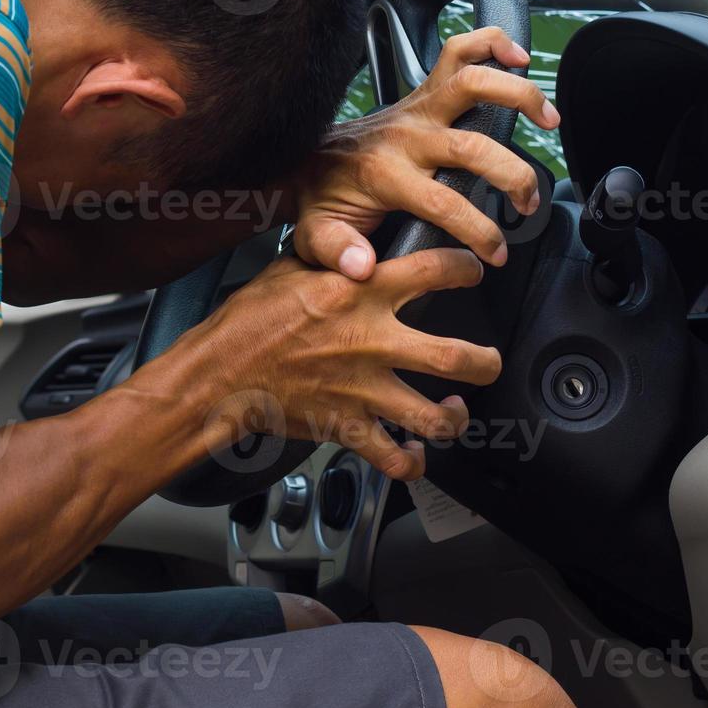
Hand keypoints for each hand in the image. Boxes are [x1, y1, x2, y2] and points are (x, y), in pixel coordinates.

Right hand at [185, 248, 497, 479]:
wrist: (218, 373)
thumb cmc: (248, 320)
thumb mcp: (292, 268)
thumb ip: (334, 258)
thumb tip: (357, 244)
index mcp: (361, 292)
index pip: (436, 271)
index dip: (465, 268)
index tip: (472, 271)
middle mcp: (371, 341)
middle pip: (455, 357)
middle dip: (485, 361)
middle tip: (489, 359)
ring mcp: (363, 390)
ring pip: (434, 415)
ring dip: (456, 418)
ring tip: (458, 410)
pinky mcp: (348, 427)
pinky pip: (394, 457)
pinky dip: (410, 462)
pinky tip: (415, 453)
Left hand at [293, 27, 559, 278]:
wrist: (309, 158)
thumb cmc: (321, 197)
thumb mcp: (317, 235)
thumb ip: (337, 251)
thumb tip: (361, 267)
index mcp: (385, 173)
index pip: (444, 203)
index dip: (479, 232)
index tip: (496, 254)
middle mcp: (407, 134)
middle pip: (471, 144)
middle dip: (512, 175)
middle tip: (528, 201)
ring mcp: (417, 106)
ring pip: (471, 81)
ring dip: (517, 94)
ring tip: (549, 119)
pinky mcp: (424, 91)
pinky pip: (459, 51)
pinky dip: (492, 43)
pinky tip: (518, 57)